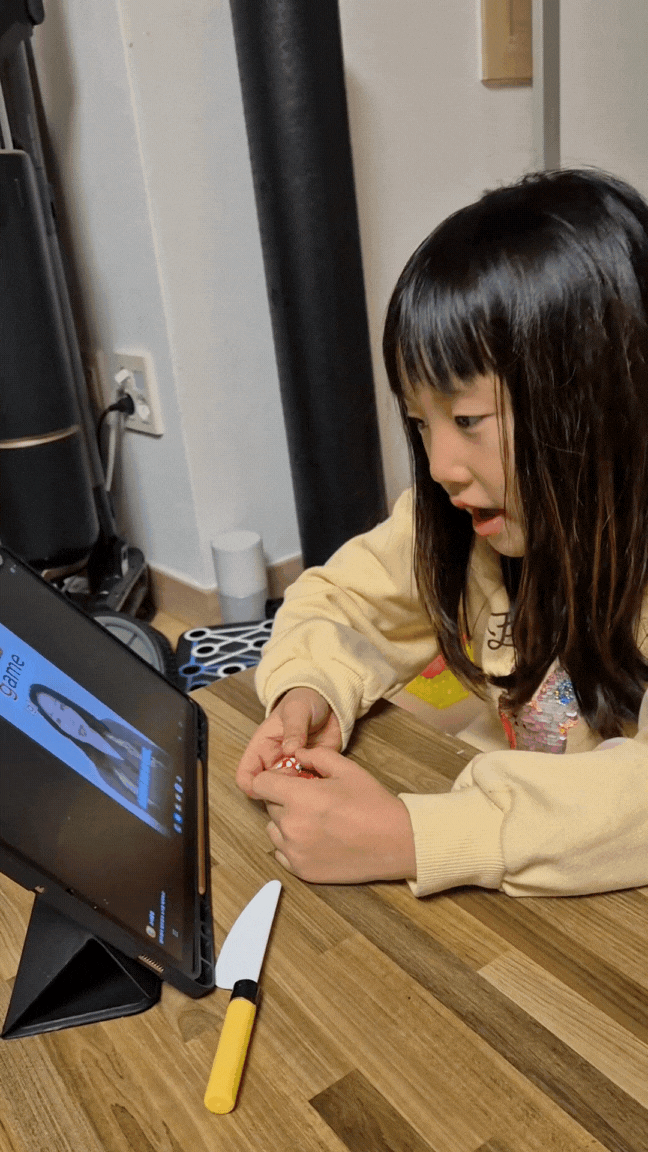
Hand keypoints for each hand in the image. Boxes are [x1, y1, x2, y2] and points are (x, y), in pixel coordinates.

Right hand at [236, 688, 340, 795]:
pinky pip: (310, 789)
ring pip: (288, 794)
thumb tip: (289, 749)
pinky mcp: (312, 772)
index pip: (246, 775)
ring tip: (312, 776)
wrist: (329, 703)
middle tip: (297, 776)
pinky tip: (324, 776)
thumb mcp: (297, 710)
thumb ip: (293, 729)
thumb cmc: (304, 702)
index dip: (254, 785)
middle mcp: (275, 762)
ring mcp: (294, 769)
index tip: (272, 783)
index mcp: (262, 748)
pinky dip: (316, 788)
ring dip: (299, 791)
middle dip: (280, 790)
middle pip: (267, 790)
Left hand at [249, 744, 416, 883]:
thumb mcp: (347, 769)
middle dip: (284, 799)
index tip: (290, 779)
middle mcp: (292, 826)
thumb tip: (297, 754)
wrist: (396, 842)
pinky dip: (292, 845)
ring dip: (286, 822)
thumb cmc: (373, 805)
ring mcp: (295, 852)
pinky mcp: (302, 870)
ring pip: (274, 830)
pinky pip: (281, 853)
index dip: (274, 778)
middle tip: (311, 799)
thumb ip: (316, 756)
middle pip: (269, 806)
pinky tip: (314, 838)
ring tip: (314, 820)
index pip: (260, 783)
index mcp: (299, 798)